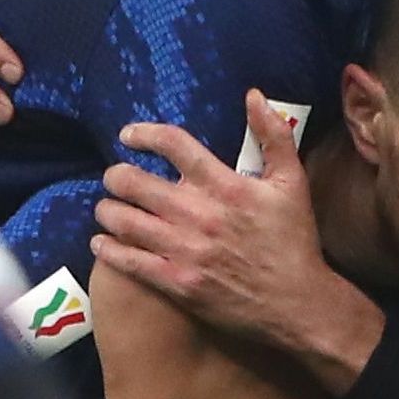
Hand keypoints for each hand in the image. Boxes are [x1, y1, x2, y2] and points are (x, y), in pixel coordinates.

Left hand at [91, 90, 383, 395]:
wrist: (297, 304)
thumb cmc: (293, 241)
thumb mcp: (292, 182)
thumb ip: (274, 135)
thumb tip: (253, 95)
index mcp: (225, 185)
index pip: (173, 145)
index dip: (143, 134)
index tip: (128, 136)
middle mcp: (200, 214)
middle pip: (134, 182)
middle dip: (115, 176)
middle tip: (114, 178)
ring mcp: (185, 250)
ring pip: (124, 221)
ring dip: (107, 210)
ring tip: (107, 208)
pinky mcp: (177, 283)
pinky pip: (129, 261)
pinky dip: (108, 249)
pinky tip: (101, 243)